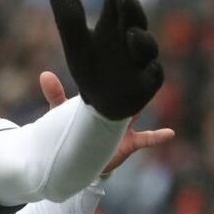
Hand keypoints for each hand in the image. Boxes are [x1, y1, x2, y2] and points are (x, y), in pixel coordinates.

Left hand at [39, 71, 172, 174]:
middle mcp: (117, 110)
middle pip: (127, 94)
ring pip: (137, 112)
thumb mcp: (61, 114)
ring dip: (140, 106)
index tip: (124, 54)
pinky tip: (169, 133)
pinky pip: (147, 139)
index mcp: (103, 100)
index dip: (117, 70)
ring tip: (149, 94)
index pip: (112, 81)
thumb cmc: (73, 132)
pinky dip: (158, 136)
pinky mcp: (130, 142)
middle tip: (141, 67)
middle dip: (132, 83)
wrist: (80, 159)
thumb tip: (44, 74)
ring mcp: (125, 126)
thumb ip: (55, 95)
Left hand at [49, 0, 163, 119]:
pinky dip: (152, 72)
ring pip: (147, 49)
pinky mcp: (147, 84)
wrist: (101, 102)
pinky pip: (154, 77)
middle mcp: (132, 40)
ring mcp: (142, 61)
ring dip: (141, 41)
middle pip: (135, 21)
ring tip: (130, 33)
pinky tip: (150, 68)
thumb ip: (69, 17)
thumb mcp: (76, 43)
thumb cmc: (92, 67)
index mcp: (115, 26)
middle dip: (131, 9)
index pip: (118, 2)